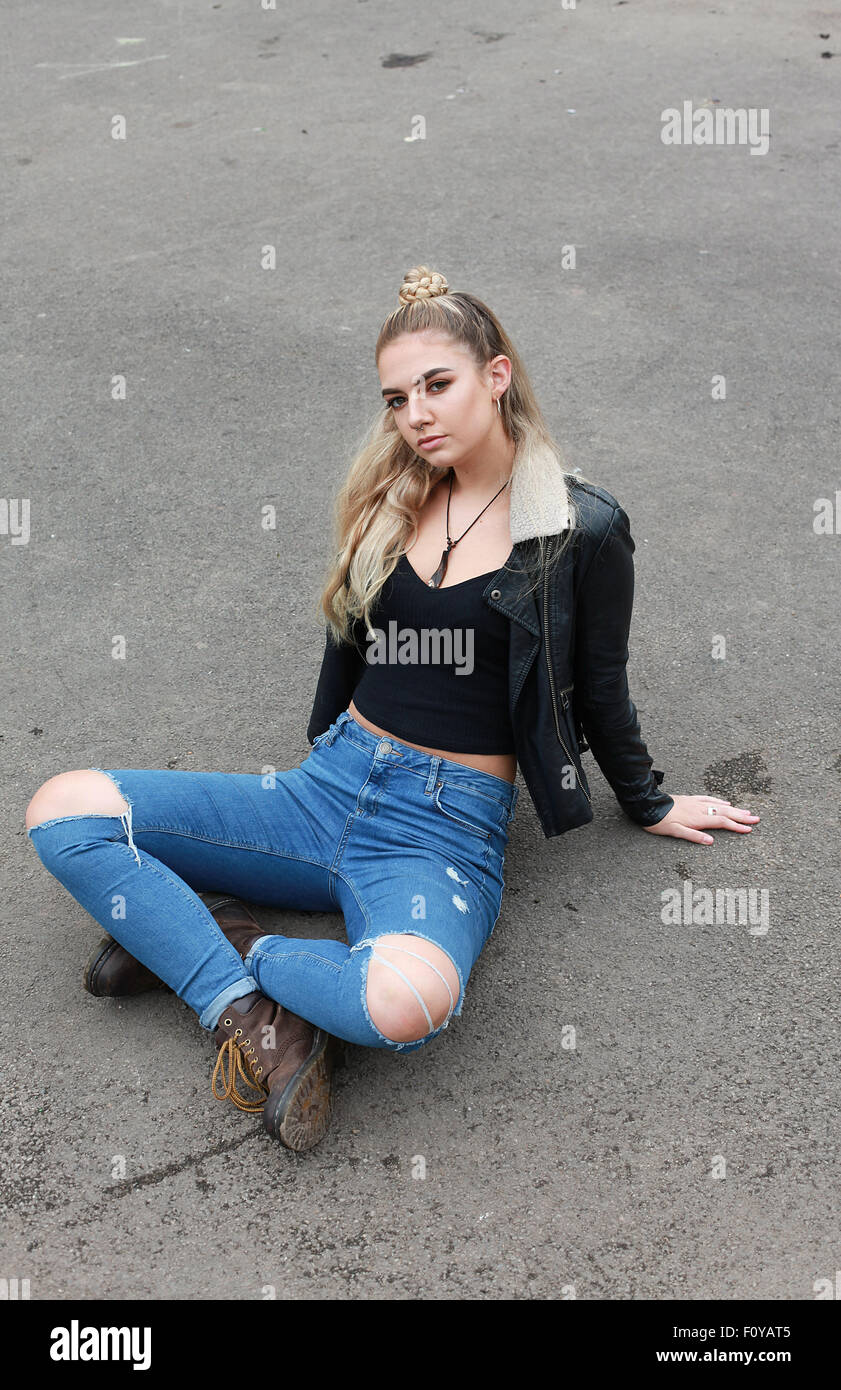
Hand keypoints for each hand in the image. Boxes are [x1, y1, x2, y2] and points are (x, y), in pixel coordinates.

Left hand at [642, 795, 759, 844]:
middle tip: (756, 819)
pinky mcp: (690, 799)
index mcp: (697, 818)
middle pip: (725, 813)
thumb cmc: (659, 822)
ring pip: (719, 805)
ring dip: (734, 809)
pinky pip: (709, 799)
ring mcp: (696, 803)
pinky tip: (725, 803)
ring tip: (747, 812)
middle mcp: (699, 809)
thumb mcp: (675, 832)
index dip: (737, 826)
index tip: (749, 829)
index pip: (722, 822)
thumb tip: (711, 842)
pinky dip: (719, 802)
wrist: (648, 805)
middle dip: (742, 816)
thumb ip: (693, 836)